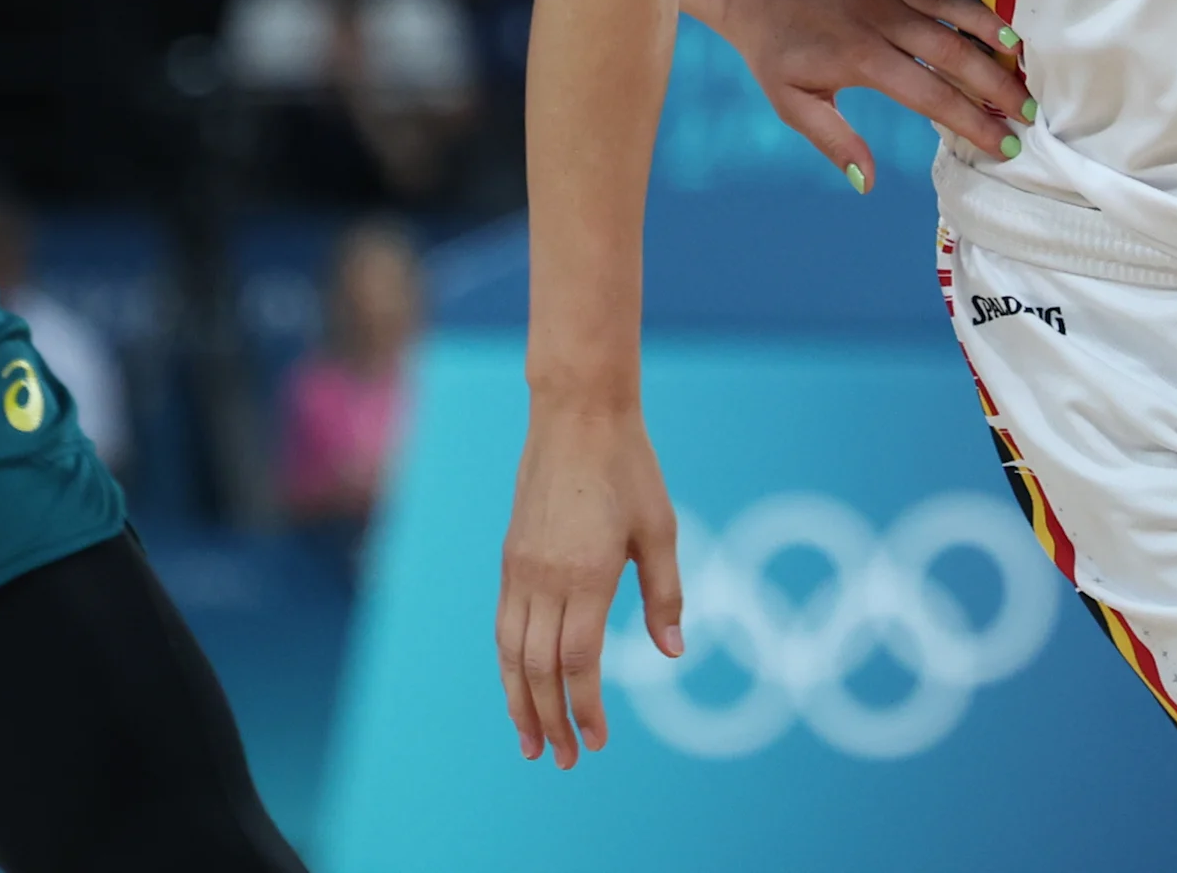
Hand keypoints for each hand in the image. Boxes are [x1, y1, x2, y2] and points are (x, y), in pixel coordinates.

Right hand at [498, 399, 681, 769]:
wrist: (576, 415)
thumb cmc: (629, 469)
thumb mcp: (661, 529)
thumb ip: (665, 594)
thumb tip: (673, 652)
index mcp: (587, 574)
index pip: (579, 661)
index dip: (586, 708)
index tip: (597, 741)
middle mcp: (545, 577)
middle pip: (539, 668)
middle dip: (550, 720)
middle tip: (564, 760)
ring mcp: (521, 567)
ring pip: (511, 652)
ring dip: (518, 702)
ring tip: (530, 742)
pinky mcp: (510, 557)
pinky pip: (503, 624)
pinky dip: (508, 664)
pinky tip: (519, 684)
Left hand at [704, 0, 1027, 188]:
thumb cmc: (775, 47)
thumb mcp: (792, 102)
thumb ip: (833, 140)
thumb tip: (867, 183)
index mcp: (862, 58)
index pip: (931, 97)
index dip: (972, 123)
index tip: (1005, 145)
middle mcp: (880, 16)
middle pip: (953, 51)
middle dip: (996, 84)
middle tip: (1030, 109)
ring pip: (950, 0)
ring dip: (989, 25)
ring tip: (1022, 51)